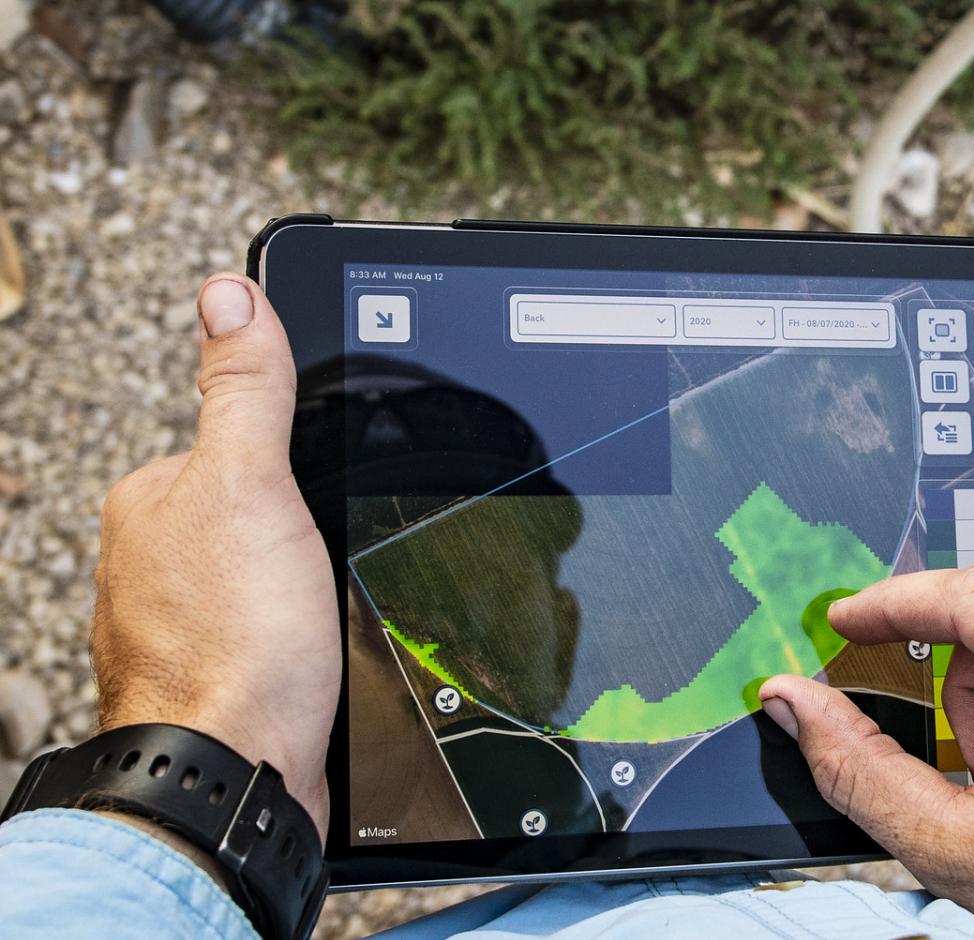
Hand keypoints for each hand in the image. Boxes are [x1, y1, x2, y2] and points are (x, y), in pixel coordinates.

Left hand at [92, 275, 337, 834]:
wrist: (234, 775)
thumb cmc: (233, 643)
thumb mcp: (252, 485)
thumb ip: (246, 391)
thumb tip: (231, 291)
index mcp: (152, 499)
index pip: (243, 441)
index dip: (301, 463)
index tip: (328, 498)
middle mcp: (151, 559)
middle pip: (262, 510)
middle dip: (307, 533)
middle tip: (328, 564)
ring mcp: (180, 622)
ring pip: (269, 575)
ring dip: (306, 590)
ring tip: (323, 613)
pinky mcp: (217, 675)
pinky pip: (272, 632)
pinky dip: (301, 638)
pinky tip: (317, 654)